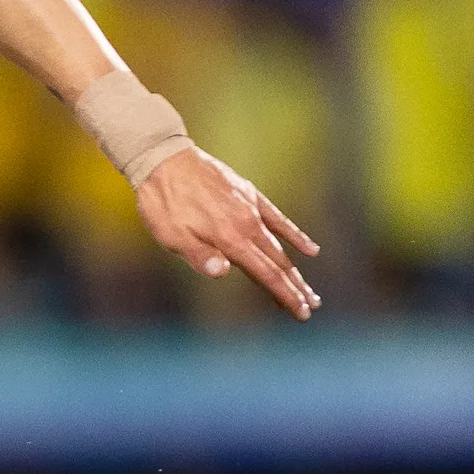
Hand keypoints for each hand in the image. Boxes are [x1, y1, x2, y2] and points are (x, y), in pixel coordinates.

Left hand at [137, 147, 319, 318]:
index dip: (284, 295)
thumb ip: (199, 255)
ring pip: (279, 245)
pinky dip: (294, 235)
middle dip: (295, 288)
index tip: (301, 313)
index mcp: (229, 239)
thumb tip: (224, 273)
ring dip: (294, 269)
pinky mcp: (249, 195)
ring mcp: (251, 209)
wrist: (164, 159)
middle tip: (311, 308)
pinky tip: (310, 249)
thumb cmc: (162, 203)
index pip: (265, 274)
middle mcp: (247, 224)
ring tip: (308, 289)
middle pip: (278, 263)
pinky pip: (278, 219)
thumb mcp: (170, 235)